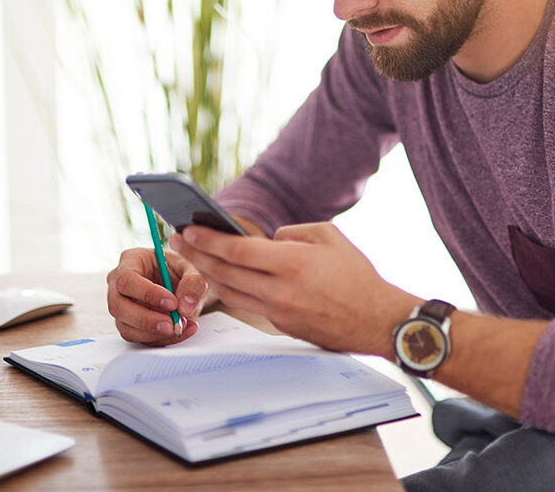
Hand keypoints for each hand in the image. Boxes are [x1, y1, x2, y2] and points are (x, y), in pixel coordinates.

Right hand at [106, 247, 208, 345]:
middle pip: (118, 306)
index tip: (172, 303)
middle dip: (146, 320)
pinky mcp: (128, 325)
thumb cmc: (177, 271)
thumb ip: (192, 283)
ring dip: (154, 333)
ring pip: (126, 327)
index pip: (127, 279)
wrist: (178, 286)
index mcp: (130, 261)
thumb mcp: (190, 269)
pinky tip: (181, 332)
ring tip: (181, 327)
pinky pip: (138, 339)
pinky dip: (161, 339)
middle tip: (172, 324)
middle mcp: (117, 284)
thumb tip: (184, 308)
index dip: (148, 294)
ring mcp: (120, 307)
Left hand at [170, 222, 417, 357]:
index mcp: (292, 263)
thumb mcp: (329, 236)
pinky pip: (248, 304)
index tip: (187, 228)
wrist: (378, 320)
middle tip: (177, 239)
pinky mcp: (281, 326)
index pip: (237, 250)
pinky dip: (230, 289)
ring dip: (207, 274)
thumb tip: (268, 240)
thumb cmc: (356, 274)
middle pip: (225, 272)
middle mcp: (280, 290)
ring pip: (230, 292)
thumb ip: (292, 233)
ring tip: (192, 256)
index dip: (208, 239)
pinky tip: (221, 276)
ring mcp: (278, 312)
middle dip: (197, 254)